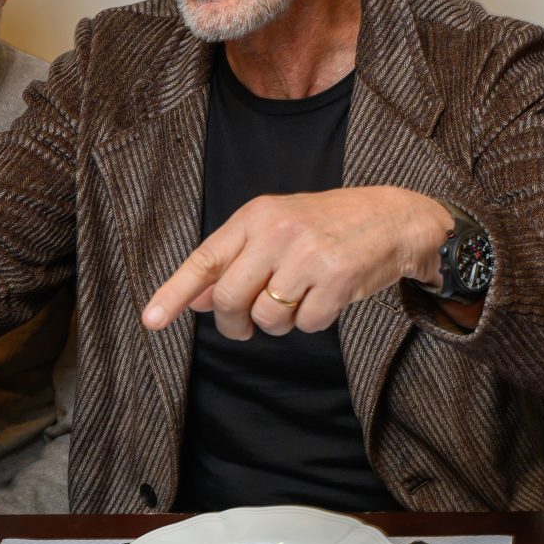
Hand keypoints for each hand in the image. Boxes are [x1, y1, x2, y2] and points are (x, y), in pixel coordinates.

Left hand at [142, 187, 446, 339]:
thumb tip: (194, 301)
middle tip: (245, 327)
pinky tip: (327, 299)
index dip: (174, 292)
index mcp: (257, 216)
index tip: (150, 321)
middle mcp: (278, 231)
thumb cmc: (328, 227)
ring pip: (266, 318)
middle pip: (229, 299)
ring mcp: (307, 255)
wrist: (393, 218)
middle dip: (234, 323)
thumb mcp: (277, 232)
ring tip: (299, 300)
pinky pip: (306, 325)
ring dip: (279, 323)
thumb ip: (236, 262)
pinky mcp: (337, 279)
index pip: (205, 259)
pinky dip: (313, 322)